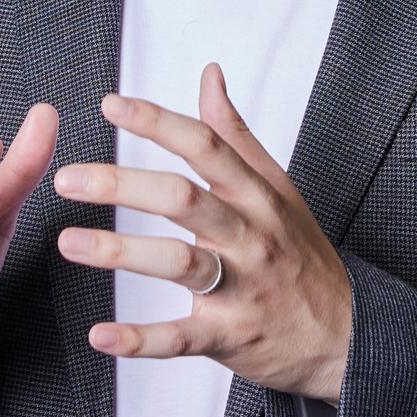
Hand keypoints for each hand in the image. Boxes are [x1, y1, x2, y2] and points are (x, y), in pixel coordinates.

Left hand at [51, 62, 352, 403]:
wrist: (346, 334)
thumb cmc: (302, 257)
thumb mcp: (278, 188)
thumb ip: (235, 134)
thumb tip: (209, 76)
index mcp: (257, 196)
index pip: (205, 147)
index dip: (157, 122)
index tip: (112, 105)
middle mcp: (249, 236)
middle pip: (183, 199)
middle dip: (122, 185)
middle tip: (70, 178)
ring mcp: (241, 287)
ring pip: (178, 262)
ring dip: (120, 252)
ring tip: (70, 243)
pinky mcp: (230, 336)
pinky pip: (181, 337)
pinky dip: (140, 340)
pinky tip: (101, 336)